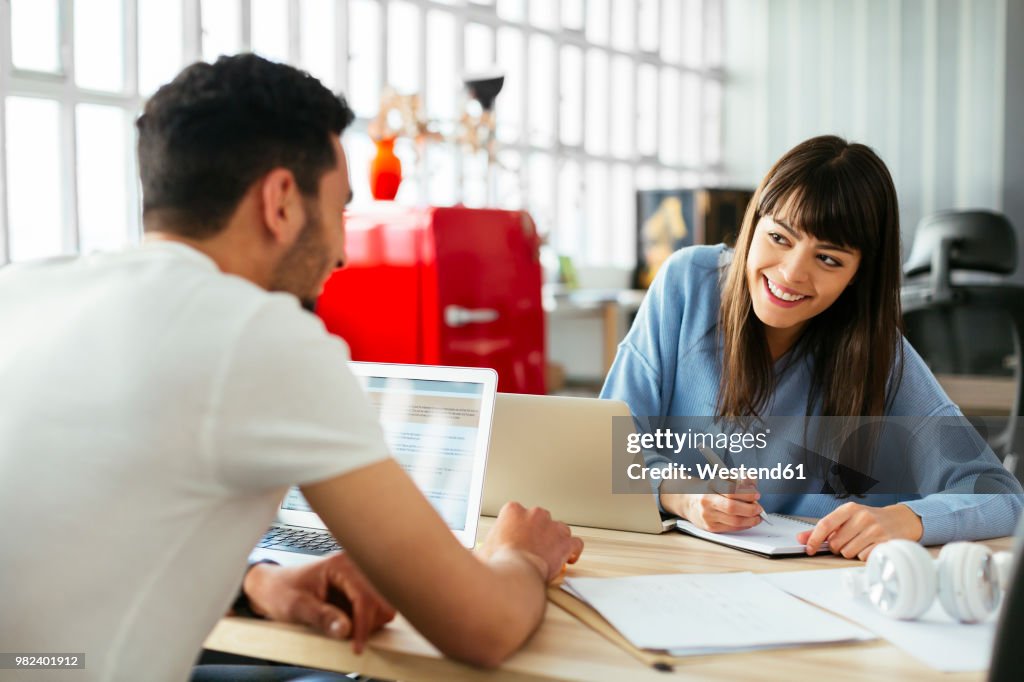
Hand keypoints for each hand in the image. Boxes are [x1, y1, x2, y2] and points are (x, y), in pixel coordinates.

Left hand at [242, 552, 395, 651]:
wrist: (272, 588)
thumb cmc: (281, 591)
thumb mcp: (296, 607)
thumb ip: (322, 617)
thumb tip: (346, 629)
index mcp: (341, 565)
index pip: (365, 597)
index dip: (364, 624)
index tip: (356, 646)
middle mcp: (355, 567)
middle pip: (381, 601)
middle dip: (368, 622)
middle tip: (348, 636)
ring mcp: (358, 578)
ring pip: (382, 606)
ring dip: (367, 623)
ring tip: (343, 627)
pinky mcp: (358, 590)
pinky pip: (374, 610)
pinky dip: (365, 622)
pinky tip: (346, 623)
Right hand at [478, 501, 583, 581]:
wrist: (515, 574)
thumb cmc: (499, 563)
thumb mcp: (483, 550)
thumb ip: (486, 546)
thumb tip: (479, 555)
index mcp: (512, 511)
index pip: (516, 514)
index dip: (517, 529)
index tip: (516, 540)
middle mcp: (534, 514)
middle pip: (539, 519)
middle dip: (537, 533)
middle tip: (531, 549)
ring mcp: (552, 527)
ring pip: (559, 529)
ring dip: (556, 540)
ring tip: (550, 553)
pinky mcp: (565, 542)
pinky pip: (575, 543)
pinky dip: (573, 551)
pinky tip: (569, 558)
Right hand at [661, 478, 763, 532]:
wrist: (689, 502)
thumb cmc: (710, 490)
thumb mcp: (722, 479)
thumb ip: (740, 478)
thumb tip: (753, 482)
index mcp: (711, 485)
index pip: (730, 490)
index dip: (746, 493)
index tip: (756, 495)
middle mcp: (707, 500)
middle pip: (732, 507)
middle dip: (750, 509)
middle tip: (759, 508)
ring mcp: (707, 515)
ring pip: (734, 521)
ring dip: (750, 520)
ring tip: (757, 516)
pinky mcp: (710, 527)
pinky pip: (731, 528)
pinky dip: (744, 526)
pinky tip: (749, 521)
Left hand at [798, 502, 923, 559]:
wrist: (900, 520)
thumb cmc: (869, 519)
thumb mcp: (847, 518)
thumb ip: (824, 528)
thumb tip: (801, 538)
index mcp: (850, 509)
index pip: (826, 524)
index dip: (814, 539)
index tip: (809, 548)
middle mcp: (862, 517)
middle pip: (836, 543)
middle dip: (838, 546)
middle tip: (848, 540)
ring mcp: (875, 530)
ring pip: (848, 552)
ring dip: (851, 552)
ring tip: (861, 542)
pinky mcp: (885, 543)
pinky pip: (863, 558)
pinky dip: (863, 556)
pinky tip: (870, 547)